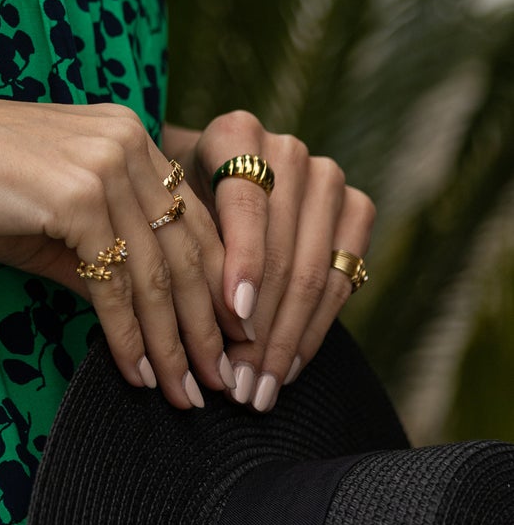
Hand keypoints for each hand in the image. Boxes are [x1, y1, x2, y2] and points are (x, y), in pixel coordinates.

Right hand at [0, 86, 248, 412]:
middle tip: (224, 383)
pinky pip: (114, 284)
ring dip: (174, 345)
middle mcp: (129, 143)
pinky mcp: (74, 197)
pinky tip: (139, 374)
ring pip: (157, 275)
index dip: (218, 288)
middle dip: (208, 328)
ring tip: (187, 394)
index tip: (229, 342)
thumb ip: (99, 257)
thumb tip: (139, 320)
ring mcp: (104, 167)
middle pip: (188, 251)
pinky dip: (130, 337)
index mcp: (129, 136)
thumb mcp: (48, 217)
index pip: (194, 222)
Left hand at [169, 114, 376, 412]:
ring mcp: (328, 178)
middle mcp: (287, 149)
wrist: (209, 176)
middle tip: (236, 383)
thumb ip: (185, 251)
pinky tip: (285, 369)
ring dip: (284, 341)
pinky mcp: (357, 208)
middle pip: (284, 250)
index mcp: (235, 133)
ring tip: (256, 390)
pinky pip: (341, 281)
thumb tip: (197, 331)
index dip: (243, 265)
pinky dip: (312, 331)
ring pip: (315, 273)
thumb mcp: (167, 212)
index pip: (245, 205)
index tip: (234, 319)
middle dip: (259, 326)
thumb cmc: (175, 201)